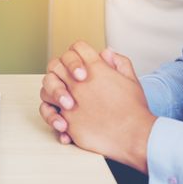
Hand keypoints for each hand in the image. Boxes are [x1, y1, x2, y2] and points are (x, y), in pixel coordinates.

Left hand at [40, 42, 155, 172]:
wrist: (136, 136)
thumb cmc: (134, 109)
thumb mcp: (131, 79)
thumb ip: (118, 62)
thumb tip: (106, 53)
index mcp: (97, 69)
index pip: (77, 48)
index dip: (77, 53)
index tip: (82, 65)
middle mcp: (80, 83)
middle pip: (56, 64)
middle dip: (60, 69)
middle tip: (70, 81)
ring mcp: (71, 102)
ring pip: (47, 88)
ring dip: (52, 91)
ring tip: (65, 101)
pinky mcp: (68, 121)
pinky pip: (50, 113)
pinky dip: (52, 115)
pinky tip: (62, 121)